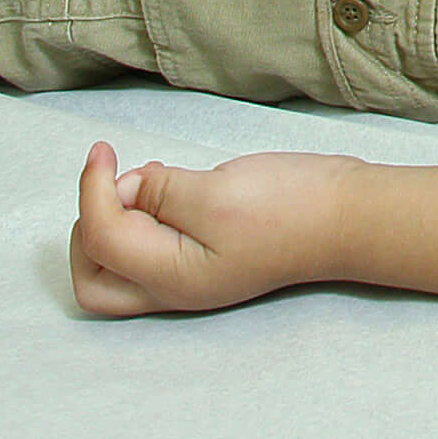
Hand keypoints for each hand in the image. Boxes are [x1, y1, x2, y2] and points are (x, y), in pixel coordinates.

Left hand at [70, 141, 355, 315]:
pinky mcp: (205, 259)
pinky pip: (148, 249)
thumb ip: (160, 192)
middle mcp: (173, 289)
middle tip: (111, 182)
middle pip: (93, 279)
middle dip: (88, 227)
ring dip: (112, 222)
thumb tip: (124, 188)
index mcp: (172, 278)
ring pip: (117, 267)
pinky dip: (139, 220)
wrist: (350, 217)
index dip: (92, 189)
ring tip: (142, 180)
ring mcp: (190, 277)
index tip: (103, 149)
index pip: (101, 238)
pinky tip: (163, 185)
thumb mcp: (216, 192)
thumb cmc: (290, 207)